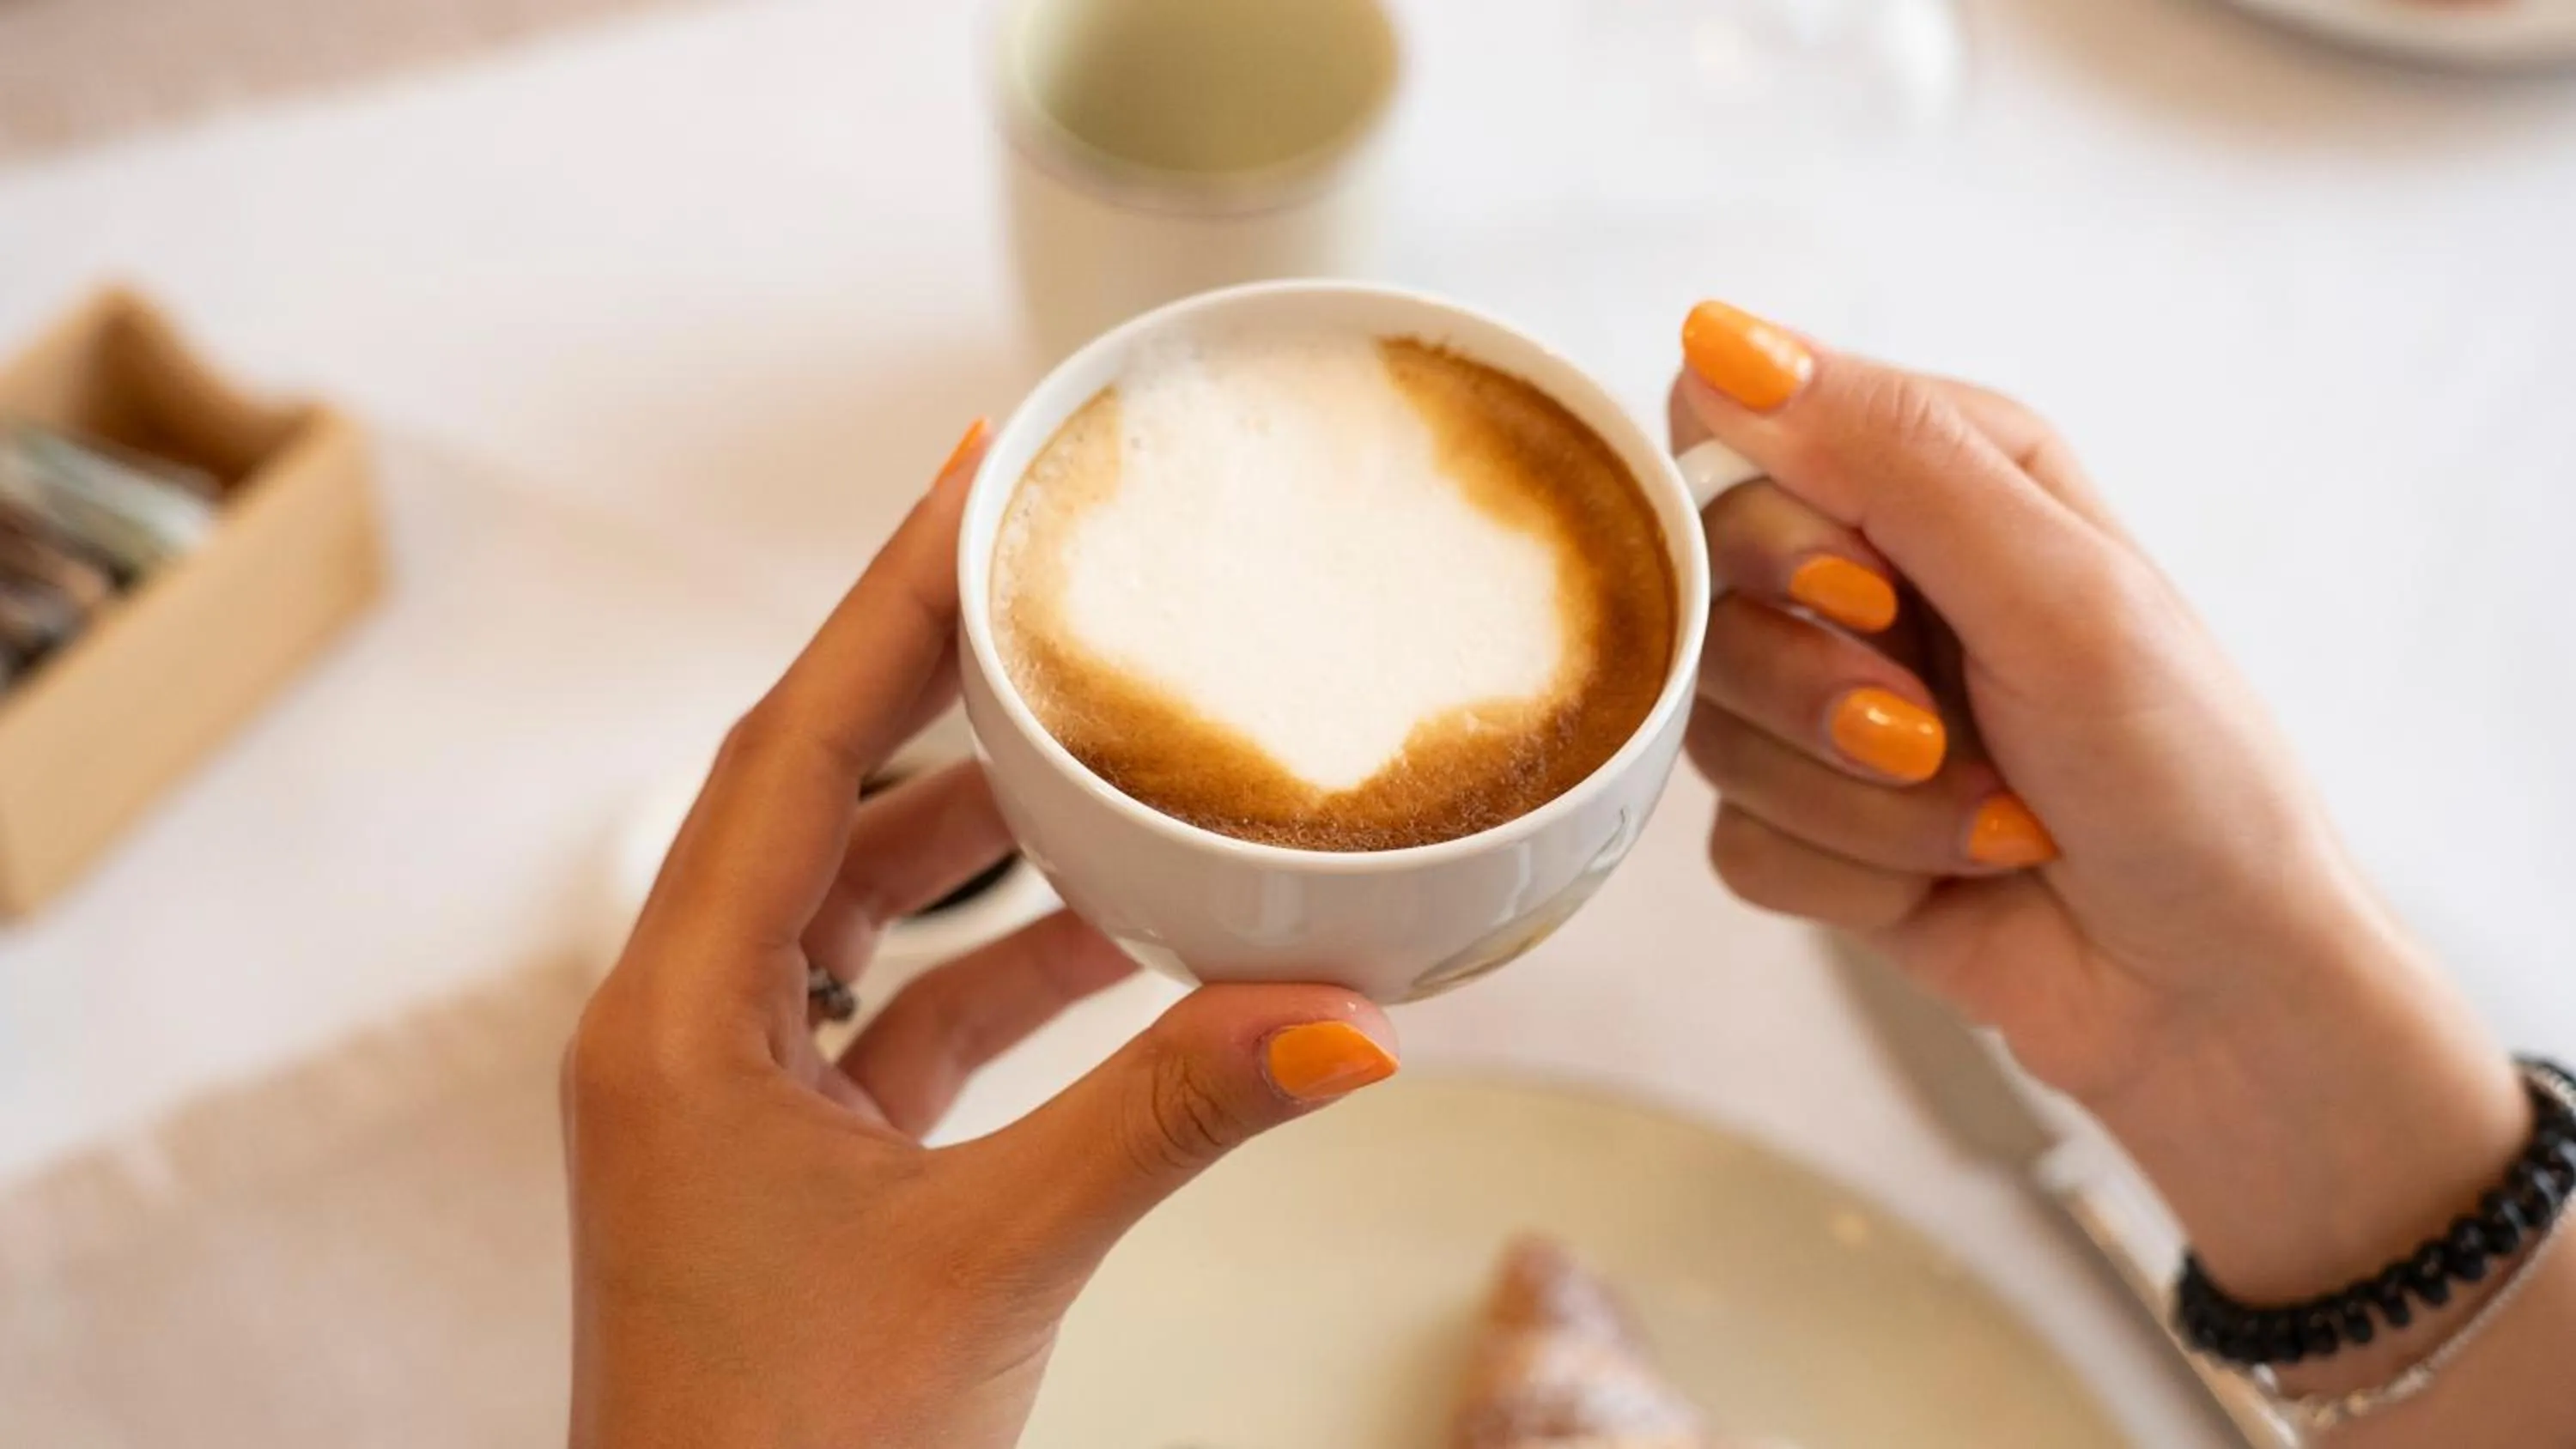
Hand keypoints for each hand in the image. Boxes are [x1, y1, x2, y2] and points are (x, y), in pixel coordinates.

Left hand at [561, 425, 1398, 1448]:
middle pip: (824, 794)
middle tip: (1064, 570)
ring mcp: (738, 1089)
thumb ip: (1168, 1124)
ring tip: (1118, 737)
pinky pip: (911, 1006)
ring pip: (869, 900)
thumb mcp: (992, 1268)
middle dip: (945, 680)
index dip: (885, 598)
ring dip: (993, 828)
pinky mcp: (800, 1150)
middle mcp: (686, 1027)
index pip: (788, 749)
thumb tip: (1351, 1025)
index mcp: (675, 1020)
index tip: (976, 472)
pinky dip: (1012, 959)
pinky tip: (1123, 923)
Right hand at [1668, 301, 2565, 1433]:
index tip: (1861, 590)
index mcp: (1938, 471)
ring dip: (1855, 796)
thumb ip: (1892, 457)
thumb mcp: (2061, 590)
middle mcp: (1871, 569)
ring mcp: (1828, 701)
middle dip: (1815, 682)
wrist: (2218, 994)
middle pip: (1700, 585)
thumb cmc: (2188, 777)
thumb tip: (1718, 334)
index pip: (1728, 426)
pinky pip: (1733, 836)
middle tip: (1935, 729)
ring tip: (1988, 817)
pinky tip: (1950, 876)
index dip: (1759, 517)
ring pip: (1711, 724)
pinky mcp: (1806, 821)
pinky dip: (1846, 872)